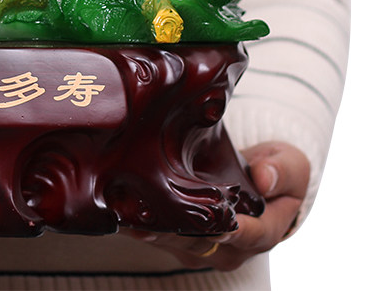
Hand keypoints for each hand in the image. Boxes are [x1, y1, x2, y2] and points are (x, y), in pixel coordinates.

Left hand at [128, 141, 309, 271]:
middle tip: (149, 217)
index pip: (246, 235)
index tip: (212, 219)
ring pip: (176, 242)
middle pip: (201, 243)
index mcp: (264, 232)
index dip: (228, 228)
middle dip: (175, 231)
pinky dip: (143, 224)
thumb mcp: (290, 164)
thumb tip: (264, 178)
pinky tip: (122, 209)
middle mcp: (231, 248)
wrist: (254, 176)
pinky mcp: (180, 238)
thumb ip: (282, 171)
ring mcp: (203, 247)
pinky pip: (161, 235)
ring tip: (128, 213)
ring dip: (153, 229)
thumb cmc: (274, 170)